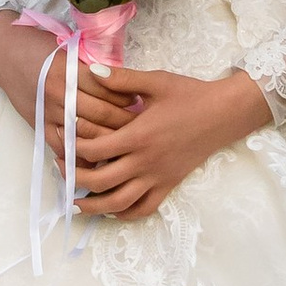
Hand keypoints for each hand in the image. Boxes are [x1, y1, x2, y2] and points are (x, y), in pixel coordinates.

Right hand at [0, 15, 140, 170]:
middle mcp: (60, 94)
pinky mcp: (40, 127)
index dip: (129, 98)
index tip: (142, 101)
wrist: (3, 53)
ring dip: (109, 141)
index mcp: (70, 71)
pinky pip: (65, 149)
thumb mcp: (68, 50)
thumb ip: (91, 70)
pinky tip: (99, 159)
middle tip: (144, 127)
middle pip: (102, 115)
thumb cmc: (37, 45)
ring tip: (128, 143)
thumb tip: (123, 88)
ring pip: (86, 135)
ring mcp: (49, 113)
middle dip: (126, 123)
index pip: (109, 90)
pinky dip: (83, 157)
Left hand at [73, 65, 270, 218]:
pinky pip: (144, 208)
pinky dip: (125, 213)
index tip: (62, 138)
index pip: (96, 150)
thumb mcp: (156, 82)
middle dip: (75, 178)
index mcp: (139, 135)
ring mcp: (158, 177)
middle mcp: (146, 161)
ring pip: (120, 203)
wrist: (224, 113)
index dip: (73, 147)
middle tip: (60, 170)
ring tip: (75, 203)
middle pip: (102, 181)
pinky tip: (111, 209)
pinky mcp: (169, 185)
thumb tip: (93, 71)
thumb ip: (122, 79)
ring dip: (94, 206)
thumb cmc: (190, 95)